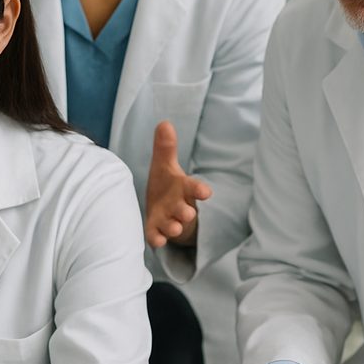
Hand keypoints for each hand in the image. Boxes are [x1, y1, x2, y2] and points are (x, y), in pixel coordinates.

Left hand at [144, 120, 210, 247]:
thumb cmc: (167, 186)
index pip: (194, 188)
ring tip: (173, 228)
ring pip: (174, 226)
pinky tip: (156, 240)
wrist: (165, 212)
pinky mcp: (157, 231)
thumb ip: (166, 148)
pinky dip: (157, 239)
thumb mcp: (165, 166)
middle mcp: (179, 206)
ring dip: (173, 227)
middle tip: (187, 213)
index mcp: (183, 189)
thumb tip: (164, 123)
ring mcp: (169, 221)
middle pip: (184, 210)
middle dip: (185, 212)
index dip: (199, 190)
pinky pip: (158, 237)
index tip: (206, 192)